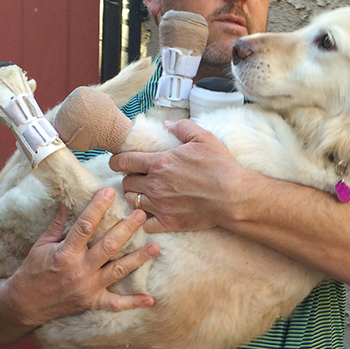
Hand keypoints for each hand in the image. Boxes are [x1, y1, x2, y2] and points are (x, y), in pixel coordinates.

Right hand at [5, 187, 158, 327]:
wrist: (24, 304)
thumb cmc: (32, 270)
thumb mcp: (42, 244)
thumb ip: (58, 223)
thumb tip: (67, 199)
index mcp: (65, 254)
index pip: (85, 227)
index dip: (98, 208)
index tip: (110, 192)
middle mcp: (79, 270)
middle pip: (108, 247)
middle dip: (126, 230)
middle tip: (141, 215)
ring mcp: (88, 288)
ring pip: (118, 271)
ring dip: (138, 259)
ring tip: (155, 247)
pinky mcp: (92, 302)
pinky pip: (115, 304)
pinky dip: (133, 303)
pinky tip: (151, 299)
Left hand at [109, 119, 248, 233]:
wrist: (233, 196)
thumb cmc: (219, 166)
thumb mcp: (203, 138)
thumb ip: (182, 128)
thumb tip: (167, 125)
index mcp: (160, 163)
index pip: (124, 161)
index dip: (116, 161)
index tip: (117, 162)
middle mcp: (155, 185)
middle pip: (126, 182)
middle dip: (129, 178)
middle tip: (137, 177)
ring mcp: (160, 206)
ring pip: (132, 202)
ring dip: (135, 196)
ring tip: (144, 194)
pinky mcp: (168, 222)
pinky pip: (144, 223)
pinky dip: (144, 218)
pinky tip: (150, 213)